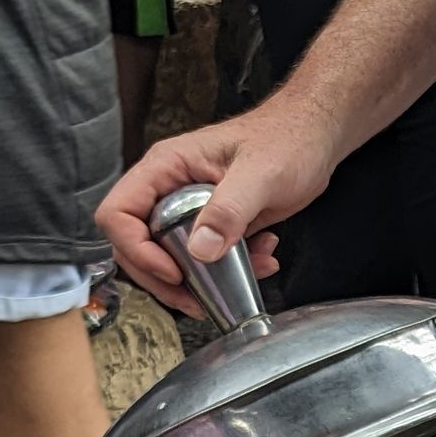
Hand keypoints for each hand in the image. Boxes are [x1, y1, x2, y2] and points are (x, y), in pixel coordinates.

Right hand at [95, 97, 341, 306]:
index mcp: (166, 168)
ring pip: (169, 258)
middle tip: (196, 297)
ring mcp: (189, 208)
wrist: (316, 139)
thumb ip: (230, 209)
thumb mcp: (261, 174)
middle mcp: (169, 189)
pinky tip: (262, 257)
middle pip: (136, 245)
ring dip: (201, 279)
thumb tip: (200, 249)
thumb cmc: (288, 139)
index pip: (118, 213)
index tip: (172, 270)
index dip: (136, 249)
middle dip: (164, 279)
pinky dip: (229, 270)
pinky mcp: (212, 224)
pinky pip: (203, 258)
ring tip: (244, 273)